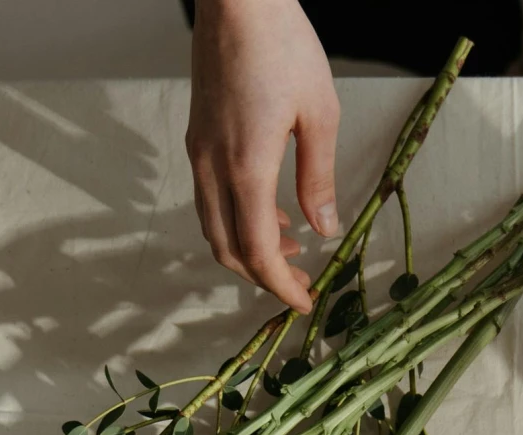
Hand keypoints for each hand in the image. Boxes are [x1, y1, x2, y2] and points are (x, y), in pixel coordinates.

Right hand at [186, 0, 340, 313]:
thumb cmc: (283, 45)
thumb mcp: (321, 113)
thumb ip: (319, 177)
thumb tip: (324, 228)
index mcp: (246, 166)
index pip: (256, 250)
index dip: (280, 286)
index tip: (304, 302)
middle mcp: (213, 164)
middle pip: (227, 247)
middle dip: (262, 275)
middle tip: (299, 283)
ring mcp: (199, 149)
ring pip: (212, 224)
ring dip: (247, 247)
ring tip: (289, 248)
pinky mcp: (198, 134)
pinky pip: (209, 195)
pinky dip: (235, 217)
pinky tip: (269, 209)